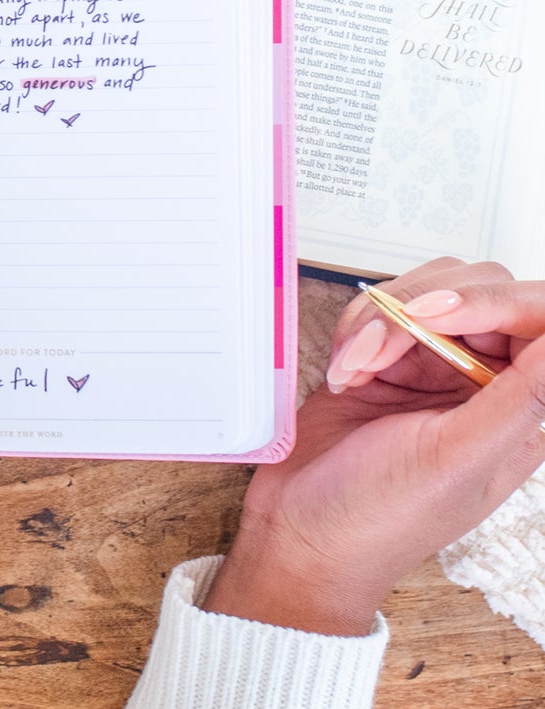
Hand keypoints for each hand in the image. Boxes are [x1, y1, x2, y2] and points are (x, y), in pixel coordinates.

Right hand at [203, 257, 544, 635]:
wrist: (298, 528)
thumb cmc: (381, 514)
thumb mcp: (458, 457)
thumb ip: (522, 395)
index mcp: (517, 409)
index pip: (533, 320)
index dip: (487, 301)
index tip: (433, 313)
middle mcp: (480, 382)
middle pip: (475, 291)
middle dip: (415, 311)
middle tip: (376, 350)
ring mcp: (428, 367)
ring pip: (421, 292)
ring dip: (376, 324)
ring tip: (354, 370)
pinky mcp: (381, 359)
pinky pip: (376, 311)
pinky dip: (353, 332)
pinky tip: (344, 374)